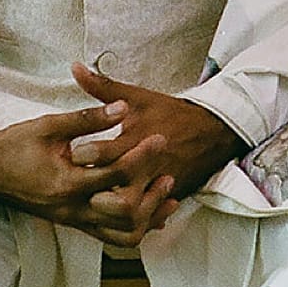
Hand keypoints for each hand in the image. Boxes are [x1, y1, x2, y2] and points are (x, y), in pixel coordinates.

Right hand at [0, 104, 176, 247]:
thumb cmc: (14, 145)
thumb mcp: (50, 125)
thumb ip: (88, 118)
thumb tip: (122, 107)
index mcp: (66, 184)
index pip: (116, 175)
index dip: (142, 156)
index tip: (160, 137)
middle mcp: (70, 209)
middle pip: (124, 214)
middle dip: (151, 194)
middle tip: (168, 171)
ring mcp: (71, 220)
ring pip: (120, 235)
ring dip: (146, 216)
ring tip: (165, 192)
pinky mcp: (71, 222)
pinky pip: (108, 234)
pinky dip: (132, 224)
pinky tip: (150, 208)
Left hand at [67, 64, 248, 202]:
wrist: (213, 132)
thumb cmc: (170, 112)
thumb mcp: (138, 97)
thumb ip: (103, 86)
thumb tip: (74, 68)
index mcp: (139, 137)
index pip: (108, 153)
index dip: (87, 156)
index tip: (74, 153)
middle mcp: (149, 164)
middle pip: (117, 187)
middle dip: (94, 189)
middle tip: (78, 184)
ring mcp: (159, 184)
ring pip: (131, 210)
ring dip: (110, 210)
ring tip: (94, 202)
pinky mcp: (167, 197)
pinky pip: (147, 216)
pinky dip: (129, 218)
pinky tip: (112, 216)